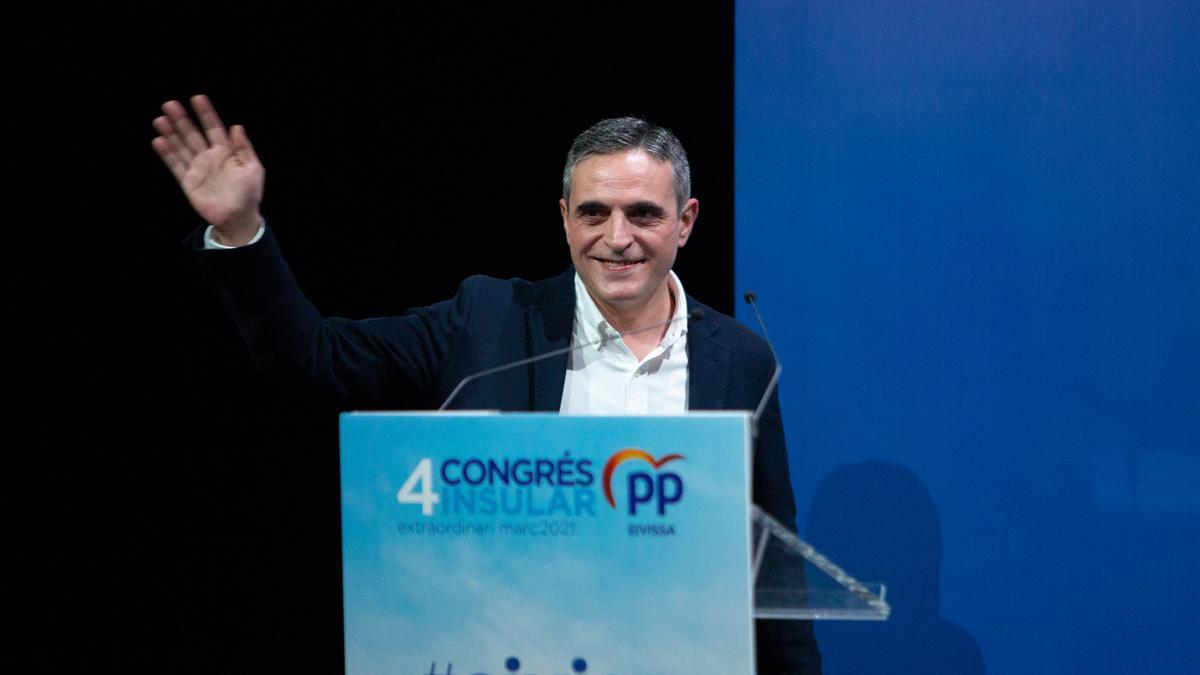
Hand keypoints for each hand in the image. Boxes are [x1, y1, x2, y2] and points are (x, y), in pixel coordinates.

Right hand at [152, 94, 264, 245]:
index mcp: (226, 151)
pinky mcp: (189, 182)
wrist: (238, 217)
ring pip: (181, 146)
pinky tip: (159, 141)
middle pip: (193, 134)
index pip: (214, 128)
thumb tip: (237, 126)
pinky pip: (175, 165)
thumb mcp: (253, 169)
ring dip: (171, 133)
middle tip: (169, 104)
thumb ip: (244, 149)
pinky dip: (167, 154)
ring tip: (160, 119)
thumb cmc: (249, 193)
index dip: (206, 113)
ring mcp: (198, 168)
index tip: (197, 98)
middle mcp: (210, 157)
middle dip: (182, 119)